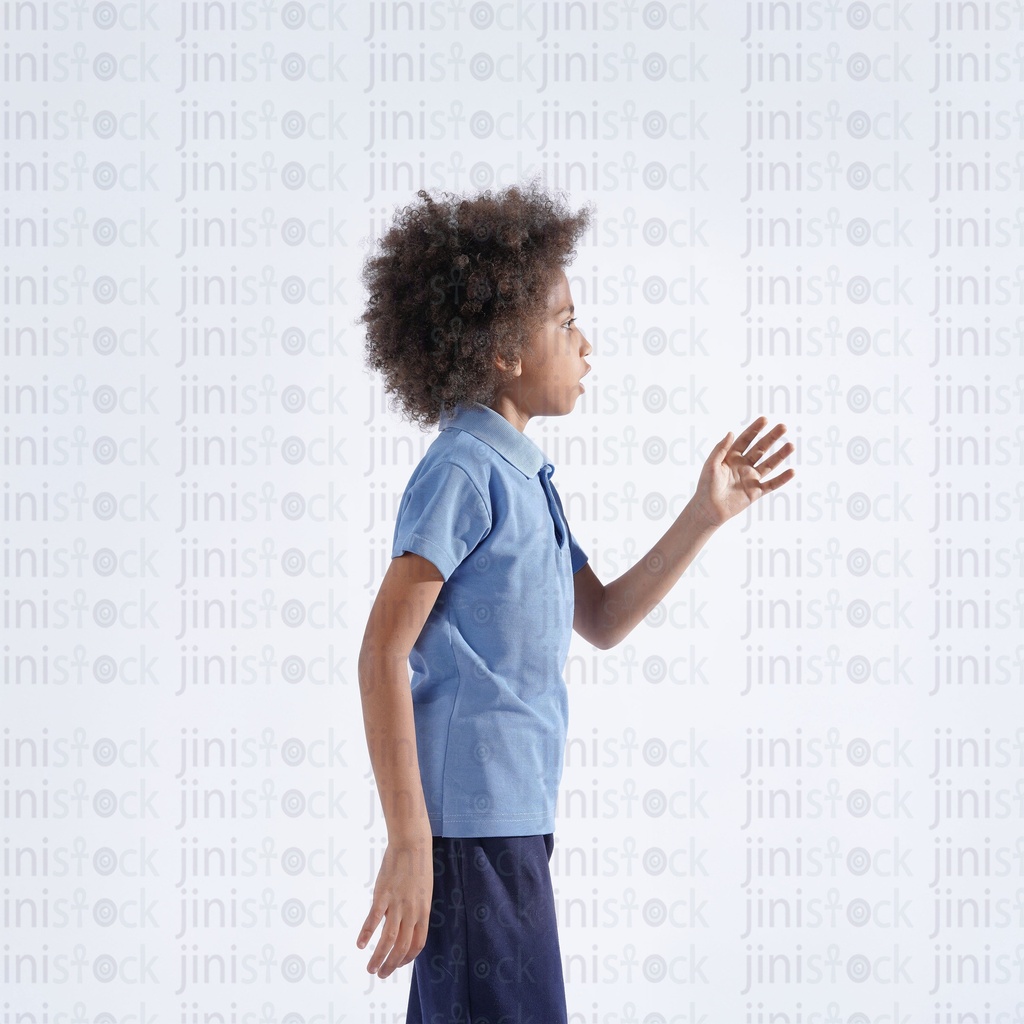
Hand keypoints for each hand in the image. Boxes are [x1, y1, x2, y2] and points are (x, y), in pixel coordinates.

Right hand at [356, 833, 433, 977]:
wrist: (412, 844)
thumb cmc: (418, 866)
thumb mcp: (422, 892)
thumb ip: (415, 910)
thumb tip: (405, 925)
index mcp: (423, 912)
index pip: (417, 944)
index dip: (407, 958)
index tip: (398, 963)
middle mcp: (411, 912)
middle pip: (402, 947)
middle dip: (391, 965)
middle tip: (381, 974)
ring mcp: (397, 904)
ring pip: (387, 940)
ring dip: (378, 957)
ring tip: (370, 969)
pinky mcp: (383, 895)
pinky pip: (373, 920)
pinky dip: (366, 934)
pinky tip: (360, 944)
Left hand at [690, 416, 794, 528]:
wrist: (708, 510)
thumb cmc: (706, 486)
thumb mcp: (711, 464)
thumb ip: (721, 449)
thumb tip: (731, 432)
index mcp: (731, 457)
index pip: (746, 440)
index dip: (755, 429)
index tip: (765, 419)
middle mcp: (743, 465)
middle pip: (761, 449)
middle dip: (772, 438)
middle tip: (783, 427)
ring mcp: (751, 478)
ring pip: (769, 464)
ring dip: (780, 455)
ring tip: (791, 445)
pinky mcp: (755, 492)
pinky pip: (771, 484)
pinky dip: (782, 479)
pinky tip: (792, 471)